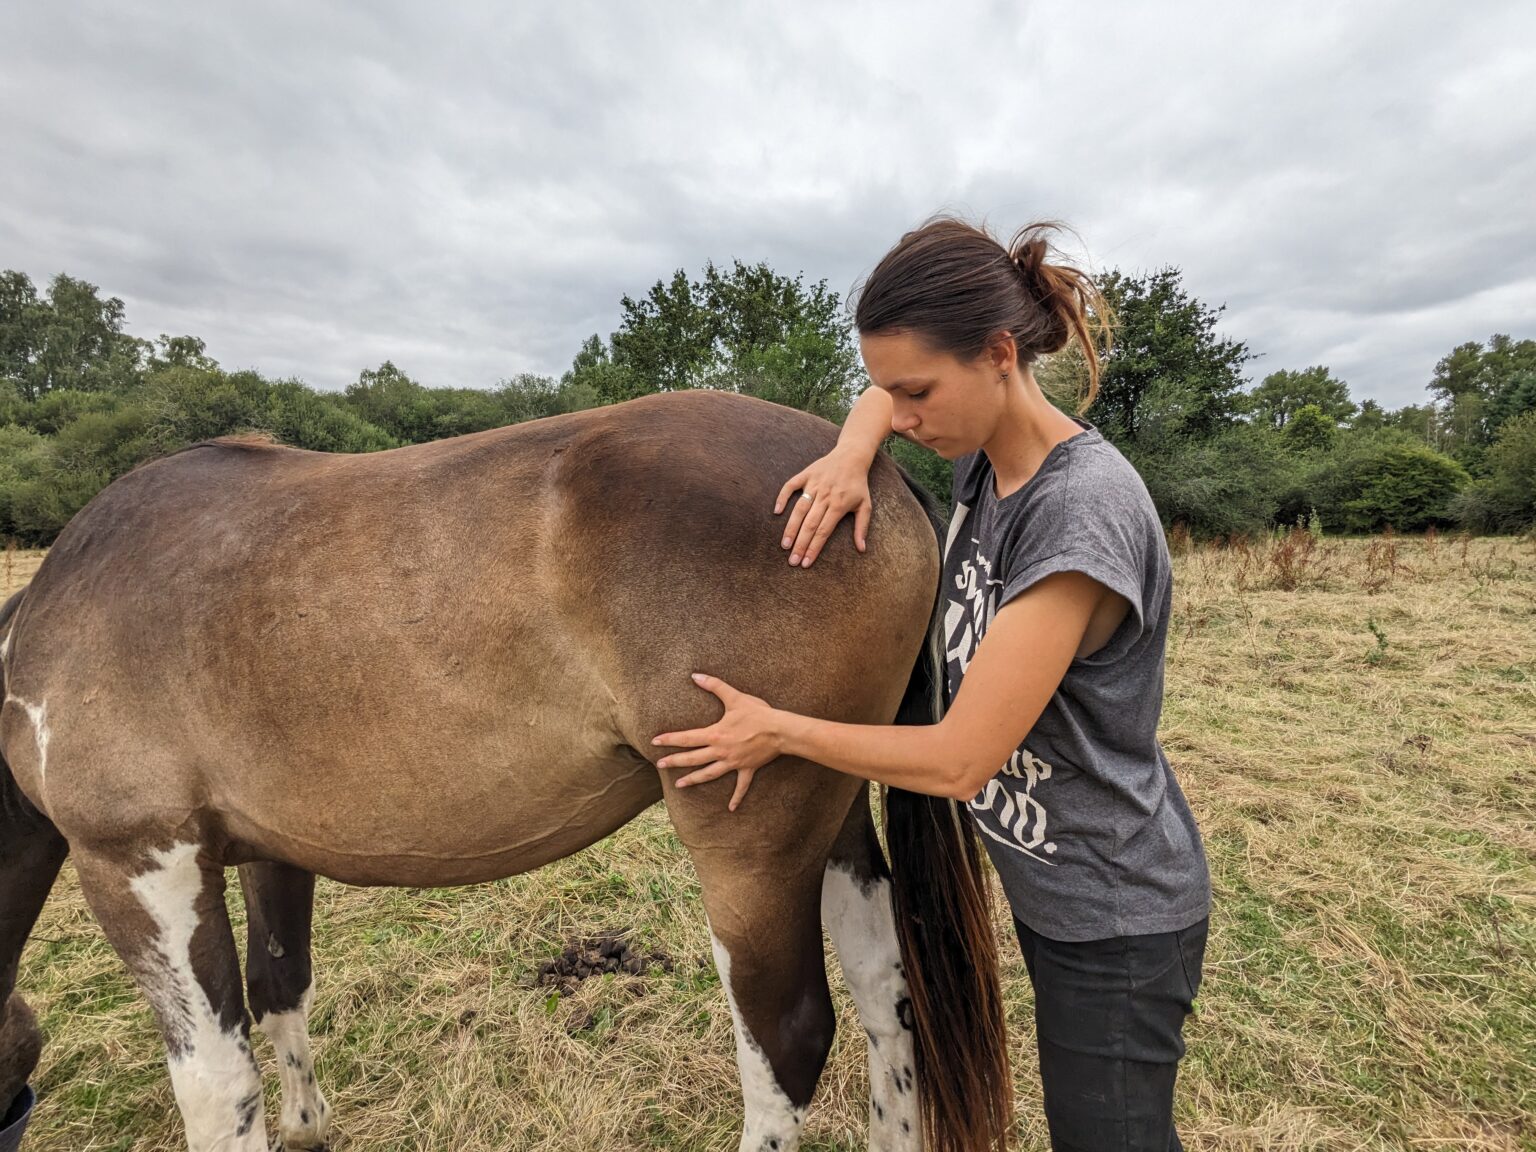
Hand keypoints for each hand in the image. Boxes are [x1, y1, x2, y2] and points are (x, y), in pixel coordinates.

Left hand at [652, 674, 781, 810]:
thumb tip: (695, 675)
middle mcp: (721, 751)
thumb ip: (714, 685)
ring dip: (694, 779)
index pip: (687, 738)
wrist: (780, 730)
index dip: (670, 739)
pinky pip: (741, 786)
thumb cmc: (758, 713)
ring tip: (679, 785)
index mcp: (715, 734)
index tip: (655, 742)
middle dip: (674, 761)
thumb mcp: (735, 697)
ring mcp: (733, 763)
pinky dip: (736, 797)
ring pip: (709, 774)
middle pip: (692, 758)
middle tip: (659, 765)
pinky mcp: (747, 769)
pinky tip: (731, 808)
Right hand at [774, 447, 873, 566]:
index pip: (823, 531)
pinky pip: (790, 486)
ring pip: (799, 509)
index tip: (806, 563)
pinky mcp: (806, 474)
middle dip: (800, 544)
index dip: (814, 548)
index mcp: (839, 505)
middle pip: (810, 524)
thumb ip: (862, 528)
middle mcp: (825, 495)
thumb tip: (862, 549)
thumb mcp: (865, 505)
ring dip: (791, 527)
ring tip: (784, 544)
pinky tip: (776, 511)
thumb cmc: (858, 484)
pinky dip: (782, 497)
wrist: (852, 456)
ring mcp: (814, 484)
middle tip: (792, 561)